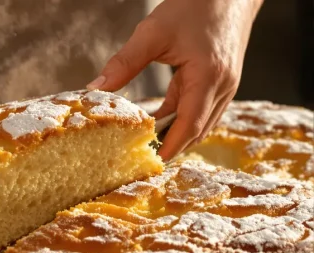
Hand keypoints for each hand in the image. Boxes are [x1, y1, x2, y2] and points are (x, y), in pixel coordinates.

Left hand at [86, 0, 263, 159]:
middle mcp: (223, 86)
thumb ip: (124, 63)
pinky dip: (182, 120)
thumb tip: (96, 88)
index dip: (169, 149)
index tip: (149, 166)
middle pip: (197, 130)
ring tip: (145, 148)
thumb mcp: (153, 33)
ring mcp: (226, 85)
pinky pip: (202, 109)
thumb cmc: (194, 5)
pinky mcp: (221, 80)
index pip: (189, 126)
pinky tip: (158, 123)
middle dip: (171, 148)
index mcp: (209, 77)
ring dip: (177, 136)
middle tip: (140, 162)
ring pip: (202, 123)